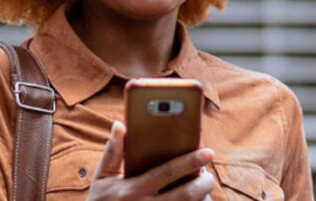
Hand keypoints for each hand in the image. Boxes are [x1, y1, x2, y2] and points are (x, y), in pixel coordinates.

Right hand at [87, 120, 214, 199]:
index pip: (167, 172)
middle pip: (183, 196)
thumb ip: (112, 152)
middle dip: (202, 184)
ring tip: (205, 187)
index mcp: (131, 190)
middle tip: (210, 175)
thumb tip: (119, 124)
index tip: (208, 152)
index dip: (189, 162)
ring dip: (199, 199)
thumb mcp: (102, 178)